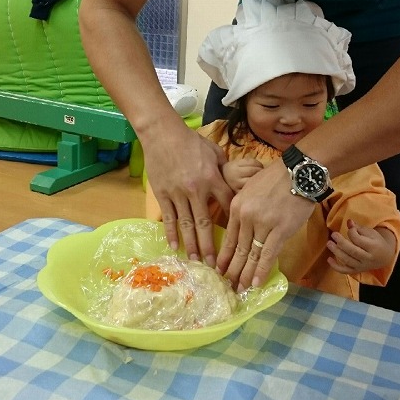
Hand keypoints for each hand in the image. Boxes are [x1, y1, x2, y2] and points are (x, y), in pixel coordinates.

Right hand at [143, 123, 233, 263]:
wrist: (163, 134)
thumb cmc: (190, 141)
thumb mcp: (214, 151)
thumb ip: (224, 167)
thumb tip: (233, 178)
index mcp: (212, 179)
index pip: (226, 205)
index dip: (232, 222)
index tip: (237, 238)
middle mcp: (196, 190)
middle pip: (205, 223)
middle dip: (210, 246)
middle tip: (215, 265)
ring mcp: (178, 193)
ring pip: (186, 224)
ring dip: (191, 245)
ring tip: (195, 261)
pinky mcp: (163, 194)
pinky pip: (168, 218)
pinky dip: (171, 233)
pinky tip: (174, 246)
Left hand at [216, 157, 314, 290]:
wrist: (297, 172)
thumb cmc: (274, 179)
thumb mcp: (249, 189)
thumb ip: (243, 209)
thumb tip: (241, 231)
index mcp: (236, 207)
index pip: (229, 238)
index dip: (224, 257)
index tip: (219, 271)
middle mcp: (246, 217)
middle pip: (238, 250)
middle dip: (232, 270)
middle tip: (228, 286)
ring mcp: (263, 224)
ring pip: (252, 255)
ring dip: (245, 274)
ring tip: (240, 289)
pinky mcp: (280, 230)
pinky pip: (268, 254)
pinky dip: (261, 270)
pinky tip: (255, 283)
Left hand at [326, 219, 395, 273]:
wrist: (384, 257)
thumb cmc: (376, 242)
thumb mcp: (371, 233)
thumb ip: (359, 228)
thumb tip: (349, 222)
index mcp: (373, 247)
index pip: (359, 240)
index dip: (352, 232)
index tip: (350, 228)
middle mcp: (368, 258)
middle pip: (352, 251)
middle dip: (341, 242)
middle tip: (333, 234)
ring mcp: (362, 266)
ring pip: (347, 261)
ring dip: (336, 252)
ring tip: (329, 243)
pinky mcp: (357, 271)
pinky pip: (345, 271)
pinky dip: (336, 267)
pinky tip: (328, 259)